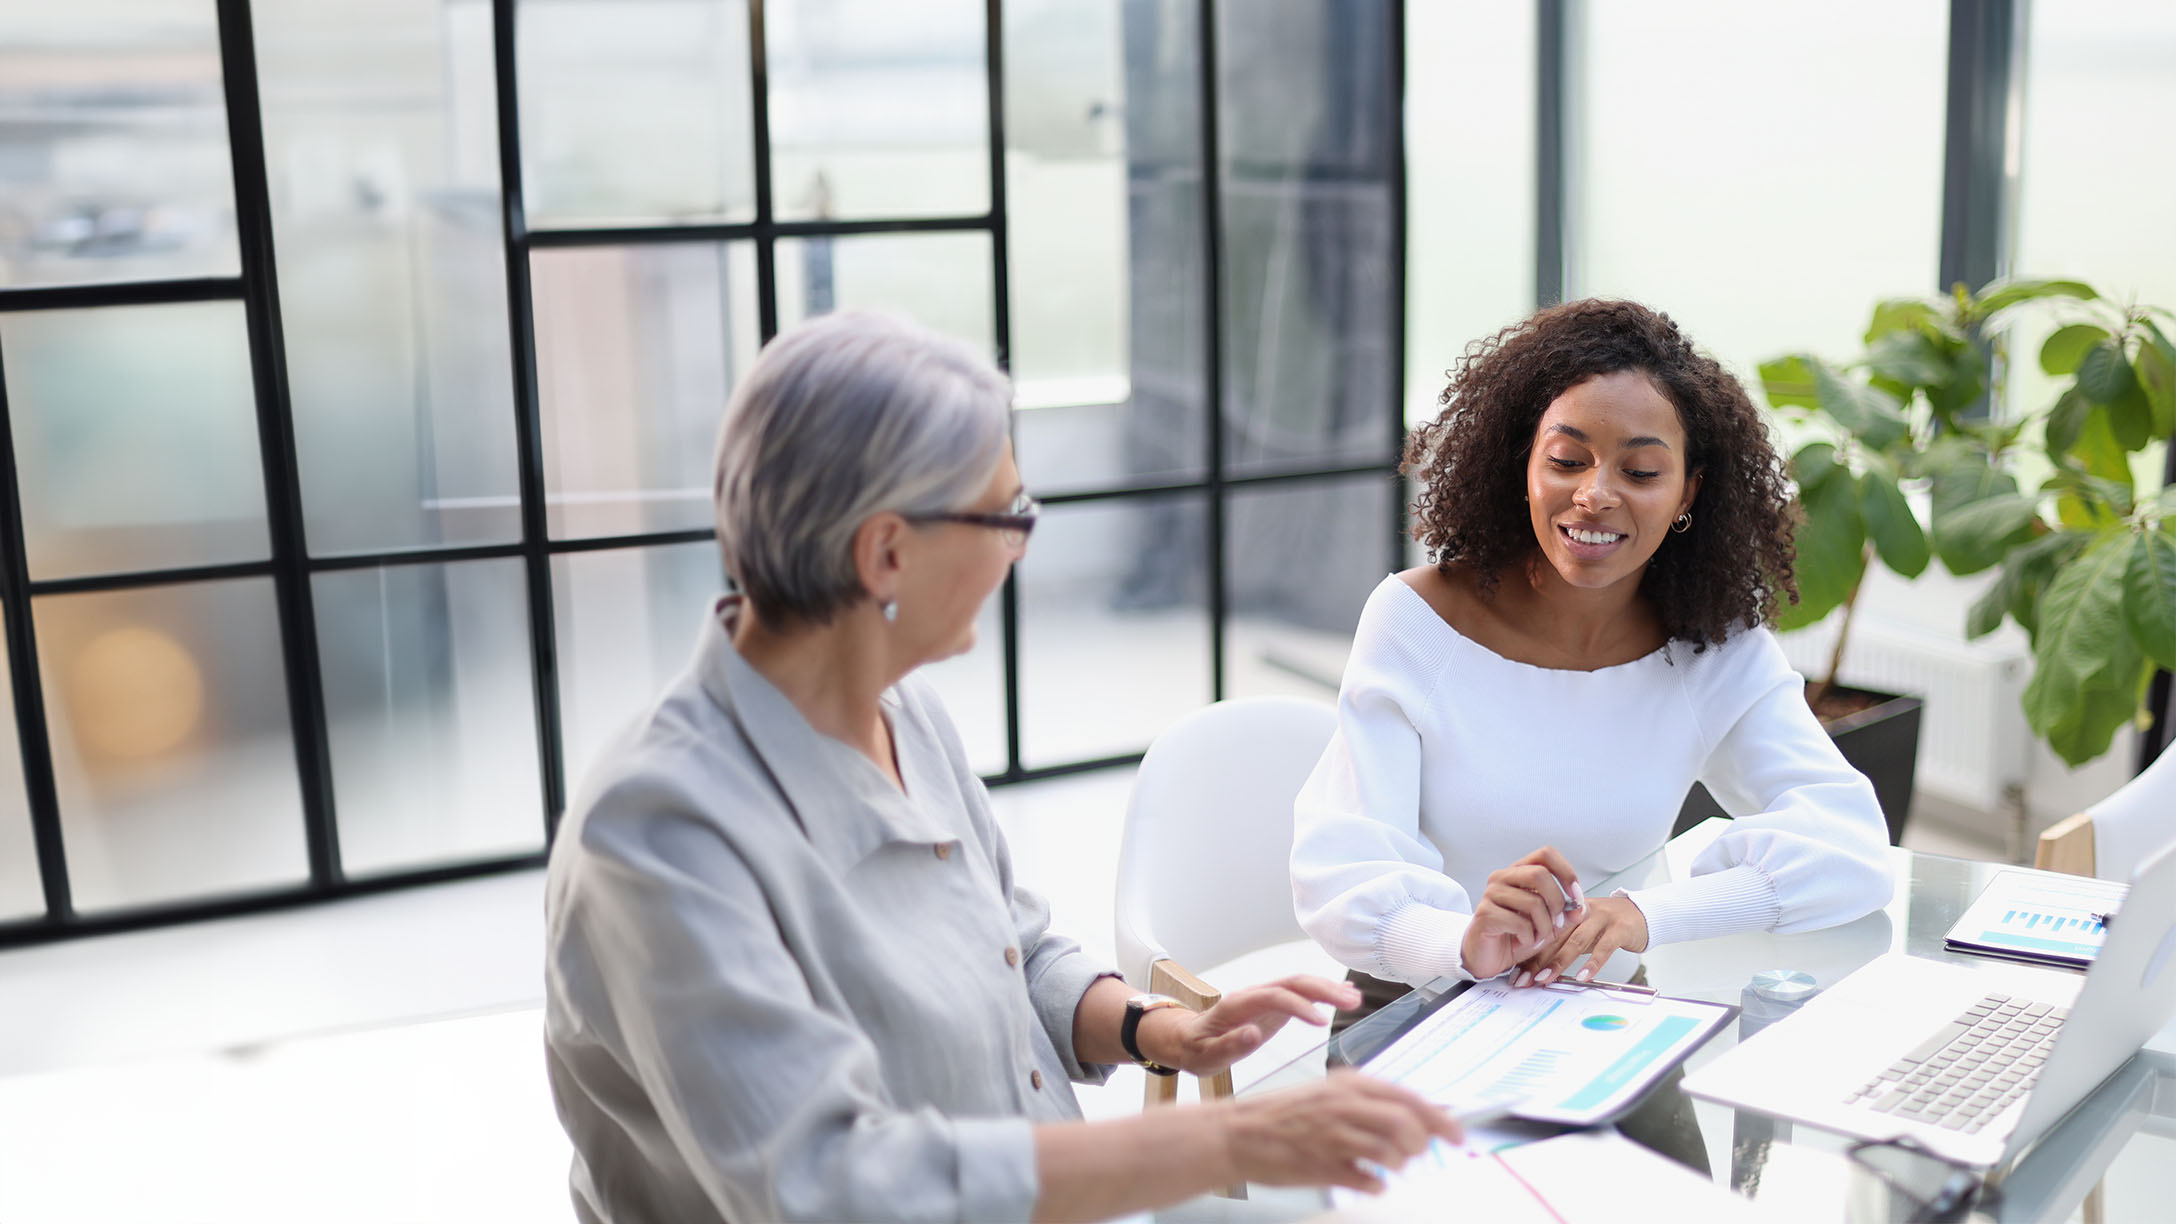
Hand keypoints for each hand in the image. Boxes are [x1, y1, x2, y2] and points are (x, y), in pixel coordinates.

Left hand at [1164, 975, 1360, 1075]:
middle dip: (1323, 989)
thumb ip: (1228, 1045)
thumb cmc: (1197, 1049)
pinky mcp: (1274, 1006)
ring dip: (1328, 989)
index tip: (1320, 1022)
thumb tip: (1252, 1033)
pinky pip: (1302, 994)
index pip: (1273, 996)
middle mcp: (1254, 995)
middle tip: (1351, 1001)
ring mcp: (1265, 998)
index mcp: (1238, 1004)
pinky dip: (1324, 993)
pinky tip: (1345, 995)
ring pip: (1300, 985)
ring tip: (1355, 998)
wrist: (1189, 1039)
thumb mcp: (1206, 1055)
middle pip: (1292, 983)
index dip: (1297, 1006)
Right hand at [1215, 1070, 1462, 1193]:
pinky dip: (1376, 1184)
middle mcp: (1345, 1106)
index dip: (1441, 1119)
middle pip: (1408, 1126)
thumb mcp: (1327, 1093)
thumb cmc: (1282, 1114)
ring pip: (1392, 1154)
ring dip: (1398, 1164)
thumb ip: (1367, 1101)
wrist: (1237, 1133)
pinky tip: (1367, 1179)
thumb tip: (1414, 1116)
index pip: (1411, 1099)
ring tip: (1386, 1165)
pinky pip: (1368, 1181)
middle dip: (1420, 1144)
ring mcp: (1335, 1137)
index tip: (1458, 1134)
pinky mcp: (1324, 1166)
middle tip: (1415, 1153)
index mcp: (1349, 1085)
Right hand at [1459, 846, 1581, 980]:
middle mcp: (1502, 877)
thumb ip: (1567, 914)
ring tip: (1539, 938)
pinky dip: (1529, 938)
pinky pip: (1520, 923)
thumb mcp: (1549, 924)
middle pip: (1539, 874)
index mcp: (1518, 872)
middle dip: (1557, 902)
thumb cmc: (1516, 936)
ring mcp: (1491, 894)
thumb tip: (1582, 907)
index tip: (1575, 895)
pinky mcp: (1485, 914)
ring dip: (1544, 927)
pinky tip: (1524, 942)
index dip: (1566, 872)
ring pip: (1533, 902)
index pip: (1545, 854)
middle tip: (1558, 923)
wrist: (1487, 958)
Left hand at [1514, 895, 1648, 985]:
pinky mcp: (1619, 928)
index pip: (1542, 933)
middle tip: (1524, 980)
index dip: (1528, 954)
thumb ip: (1561, 945)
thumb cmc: (1607, 925)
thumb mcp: (1581, 932)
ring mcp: (1600, 918)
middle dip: (1537, 960)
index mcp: (1566, 911)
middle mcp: (1580, 912)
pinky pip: (1604, 947)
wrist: (1642, 913)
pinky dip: (1593, 963)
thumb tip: (1535, 969)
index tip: (1516, 975)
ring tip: (1545, 979)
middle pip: (1554, 936)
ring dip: (1559, 961)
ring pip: (1575, 940)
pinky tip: (1583, 976)